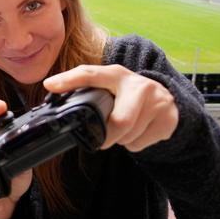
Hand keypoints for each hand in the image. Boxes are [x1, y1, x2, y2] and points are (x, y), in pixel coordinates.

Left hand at [44, 64, 178, 151]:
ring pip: (128, 135)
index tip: (50, 85)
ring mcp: (157, 101)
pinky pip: (140, 143)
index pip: (90, 74)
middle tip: (101, 139)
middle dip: (107, 136)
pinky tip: (137, 132)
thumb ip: (88, 92)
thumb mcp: (111, 88)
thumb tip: (54, 97)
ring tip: (123, 128)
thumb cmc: (128, 97)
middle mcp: (138, 85)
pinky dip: (133, 144)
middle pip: (119, 121)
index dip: (69, 80)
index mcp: (116, 74)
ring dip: (120, 139)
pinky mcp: (168, 119)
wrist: (169, 102)